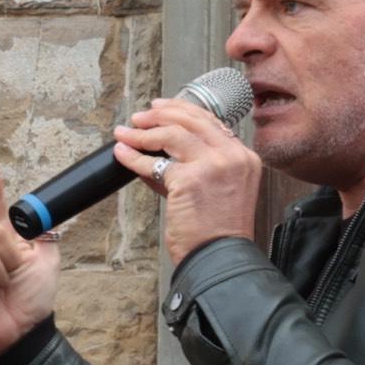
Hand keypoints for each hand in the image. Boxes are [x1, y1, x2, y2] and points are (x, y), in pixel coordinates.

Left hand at [114, 96, 265, 267]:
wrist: (220, 257)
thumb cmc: (216, 233)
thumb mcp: (214, 192)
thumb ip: (192, 169)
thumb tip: (156, 154)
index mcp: (243, 157)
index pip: (210, 122)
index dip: (183, 110)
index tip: (162, 107)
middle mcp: (232, 156)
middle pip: (192, 120)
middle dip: (161, 114)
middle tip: (140, 116)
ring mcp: (213, 165)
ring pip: (173, 134)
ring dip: (143, 131)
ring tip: (126, 133)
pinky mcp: (190, 179)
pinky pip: (154, 162)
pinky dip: (133, 156)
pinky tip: (122, 153)